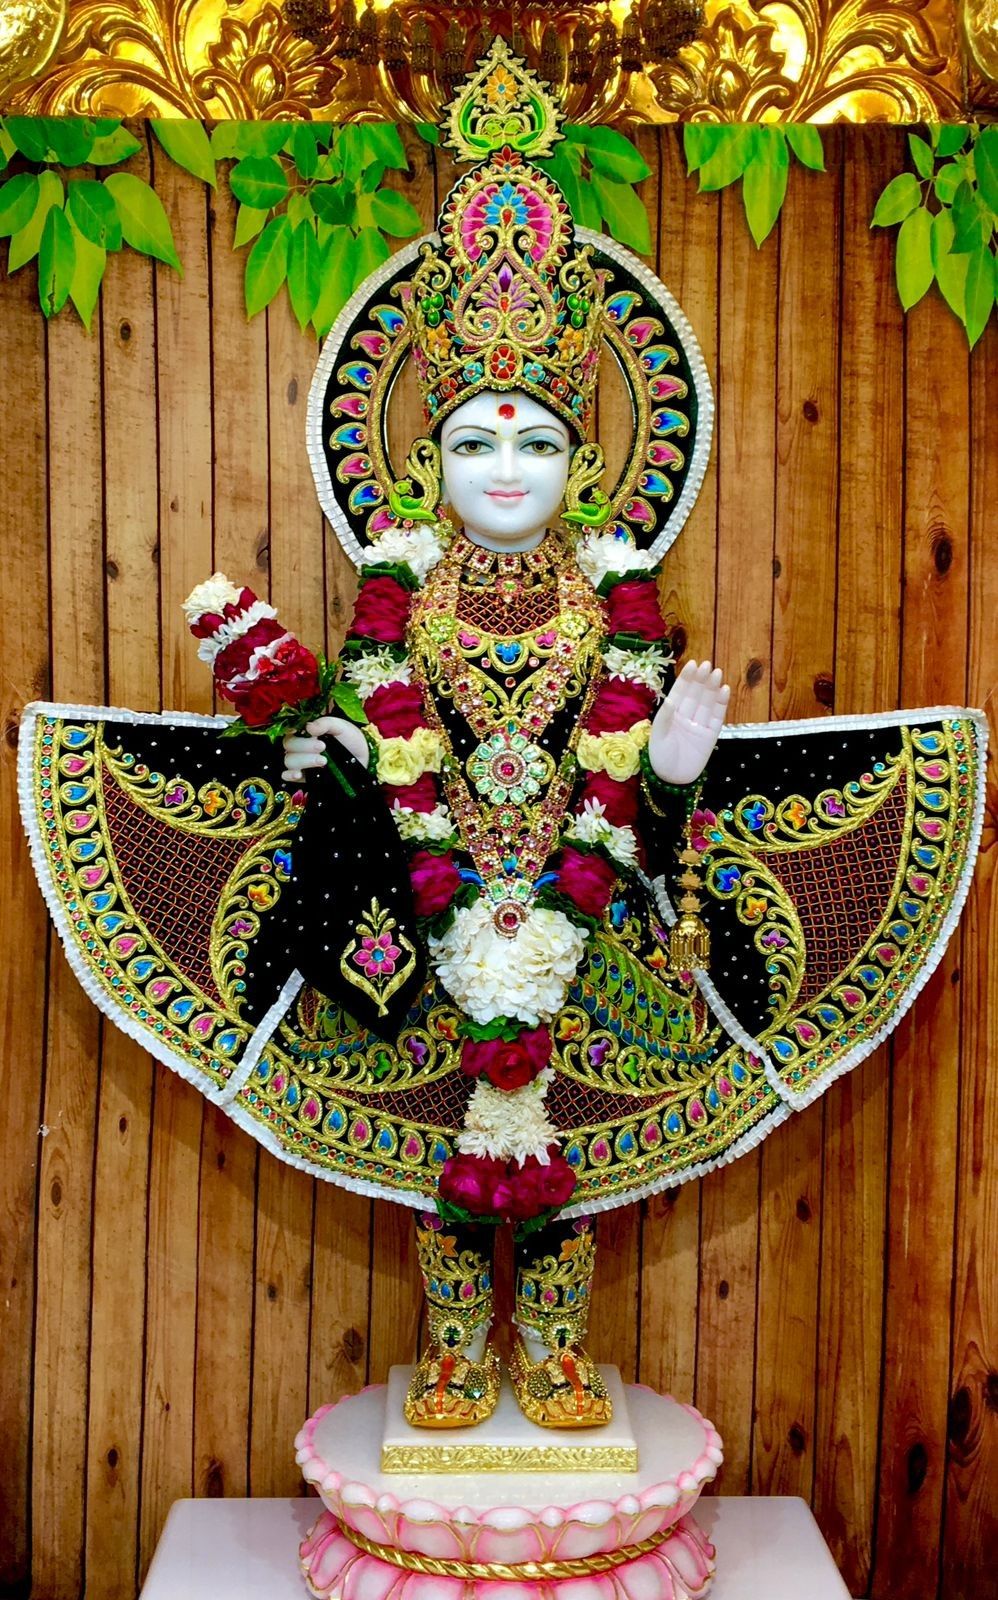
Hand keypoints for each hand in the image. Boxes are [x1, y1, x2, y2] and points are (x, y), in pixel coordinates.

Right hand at [282, 716, 369, 782]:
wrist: (362, 758)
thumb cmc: (350, 739)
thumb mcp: (341, 726)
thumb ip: (326, 723)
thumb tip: (309, 727)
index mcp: (306, 732)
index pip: (291, 732)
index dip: (298, 733)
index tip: (314, 735)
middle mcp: (300, 747)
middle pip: (289, 746)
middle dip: (304, 747)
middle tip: (323, 747)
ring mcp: (302, 762)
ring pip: (289, 761)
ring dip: (304, 761)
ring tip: (323, 761)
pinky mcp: (305, 776)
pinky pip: (288, 776)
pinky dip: (289, 775)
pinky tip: (298, 774)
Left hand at [648, 660, 729, 786]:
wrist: (672, 780)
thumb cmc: (660, 758)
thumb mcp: (658, 737)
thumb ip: (665, 718)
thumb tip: (671, 700)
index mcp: (671, 715)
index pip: (680, 692)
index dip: (686, 679)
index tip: (693, 664)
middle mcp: (686, 716)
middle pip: (695, 694)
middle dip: (701, 680)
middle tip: (707, 665)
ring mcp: (699, 725)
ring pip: (707, 703)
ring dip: (712, 688)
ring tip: (717, 673)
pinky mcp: (710, 735)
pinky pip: (717, 717)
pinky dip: (721, 704)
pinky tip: (724, 690)